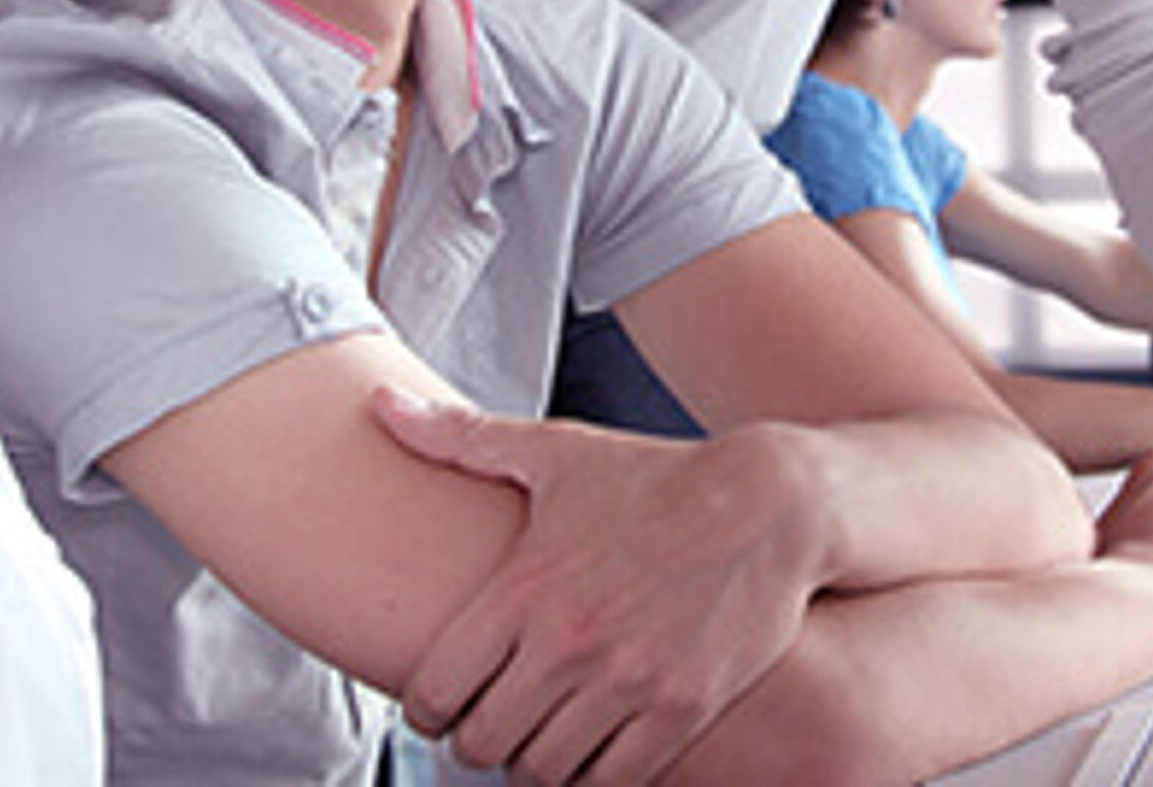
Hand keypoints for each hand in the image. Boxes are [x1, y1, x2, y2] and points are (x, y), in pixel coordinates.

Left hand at [372, 389, 820, 784]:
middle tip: (490, 727)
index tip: (440, 707)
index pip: (435, 691)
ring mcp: (629, 681)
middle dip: (477, 741)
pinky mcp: (683, 709)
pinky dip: (596, 777)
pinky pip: (614, 781)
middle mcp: (571, 641)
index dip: (426, 711)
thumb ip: (459, 438)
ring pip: (545, 770)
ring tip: (540, 741)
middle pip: (483, 741)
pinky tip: (597, 749)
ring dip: (534, 764)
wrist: (773, 503)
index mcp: (526, 587)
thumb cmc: (657, 478)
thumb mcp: (557, 451)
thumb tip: (378, 402)